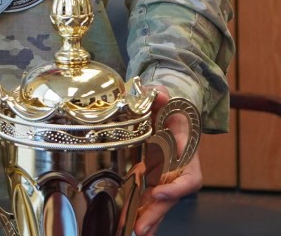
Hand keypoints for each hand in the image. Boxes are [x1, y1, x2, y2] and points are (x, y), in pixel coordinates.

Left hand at [133, 87, 202, 235]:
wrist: (164, 109)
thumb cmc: (167, 105)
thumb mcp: (164, 96)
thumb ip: (160, 95)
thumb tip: (157, 94)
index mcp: (186, 154)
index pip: (189, 179)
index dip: (177, 189)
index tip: (160, 191)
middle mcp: (177, 170)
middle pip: (171, 198)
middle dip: (156, 212)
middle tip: (141, 227)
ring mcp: (163, 176)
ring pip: (158, 202)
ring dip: (146, 217)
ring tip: (133, 230)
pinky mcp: (149, 177)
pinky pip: (145, 196)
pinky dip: (136, 209)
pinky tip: (126, 222)